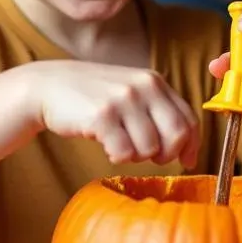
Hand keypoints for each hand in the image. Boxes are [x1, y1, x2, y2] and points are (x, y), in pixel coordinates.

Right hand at [25, 61, 199, 167]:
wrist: (49, 86)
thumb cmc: (94, 95)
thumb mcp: (132, 92)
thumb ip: (159, 112)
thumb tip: (188, 152)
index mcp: (155, 81)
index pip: (189, 119)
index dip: (192, 145)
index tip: (187, 161)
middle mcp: (143, 87)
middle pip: (176, 136)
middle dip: (166, 154)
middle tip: (149, 155)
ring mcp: (122, 100)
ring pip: (149, 149)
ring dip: (135, 155)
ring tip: (119, 141)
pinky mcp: (102, 116)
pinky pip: (124, 153)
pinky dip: (116, 156)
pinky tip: (106, 144)